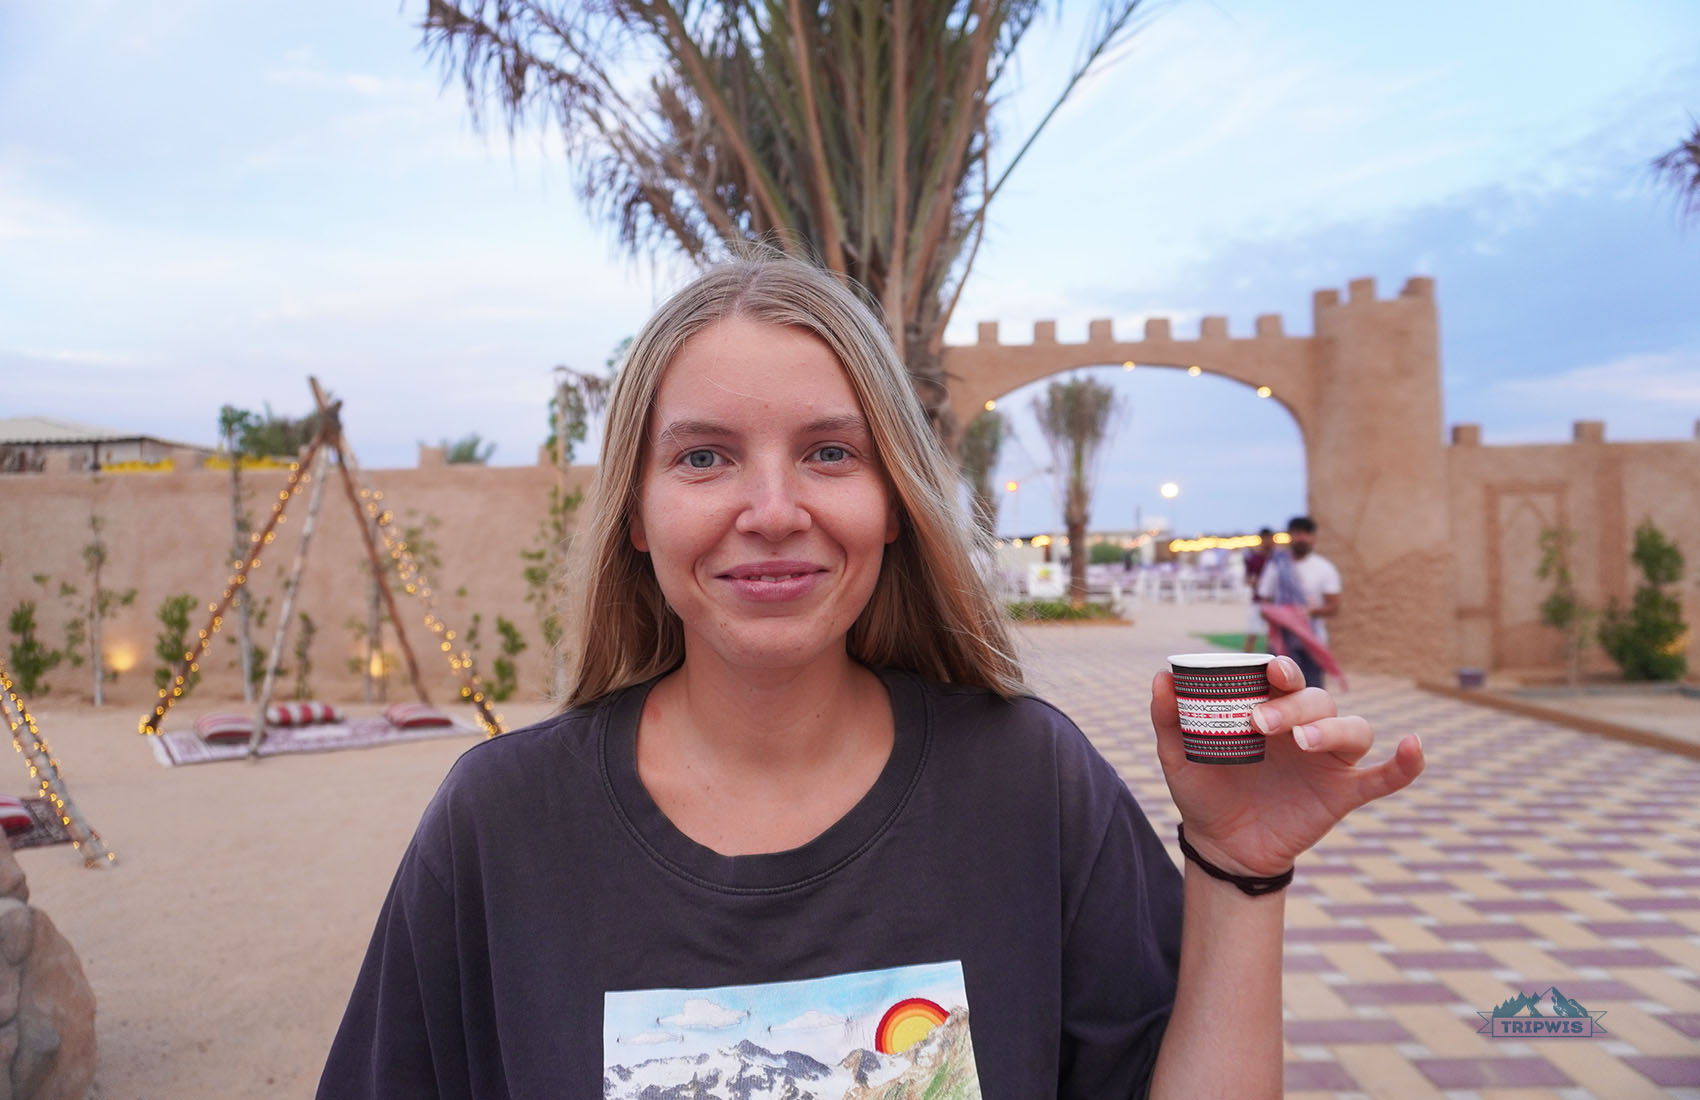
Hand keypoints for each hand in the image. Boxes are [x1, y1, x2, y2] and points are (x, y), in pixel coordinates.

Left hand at [1150, 656, 1423, 877]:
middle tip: (1261, 724)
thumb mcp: (1178, 757)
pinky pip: (1384, 777)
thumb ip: (1169, 719)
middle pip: (1318, 701)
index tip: (1269, 670)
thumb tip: (1161, 677)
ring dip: (1333, 730)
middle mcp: (1304, 727)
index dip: (1282, 670)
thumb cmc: (1205, 791)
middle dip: (1294, 707)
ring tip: (1304, 742)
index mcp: (1268, 709)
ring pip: (1352, 729)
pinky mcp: (1344, 793)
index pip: (1283, 679)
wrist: (1222, 846)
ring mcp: (1328, 760)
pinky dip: (1404, 764)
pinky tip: (1414, 747)